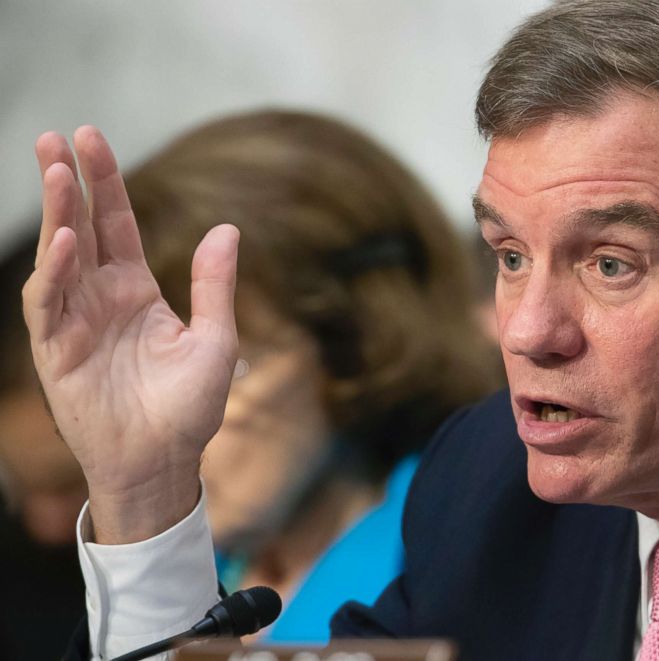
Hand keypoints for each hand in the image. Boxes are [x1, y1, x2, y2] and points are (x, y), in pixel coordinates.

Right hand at [22, 127, 239, 542]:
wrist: (165, 462)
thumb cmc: (190, 408)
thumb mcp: (214, 339)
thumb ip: (214, 285)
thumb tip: (227, 228)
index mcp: (136, 292)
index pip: (115, 225)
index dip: (105, 183)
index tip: (91, 138)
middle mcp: (101, 299)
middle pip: (81, 228)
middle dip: (69, 182)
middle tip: (58, 135)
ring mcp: (76, 323)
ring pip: (59, 257)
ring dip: (56, 215)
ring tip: (56, 169)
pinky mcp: (56, 353)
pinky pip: (49, 304)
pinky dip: (55, 272)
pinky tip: (67, 242)